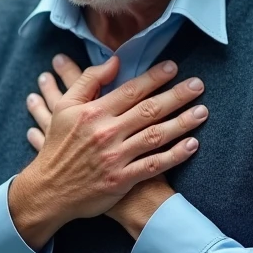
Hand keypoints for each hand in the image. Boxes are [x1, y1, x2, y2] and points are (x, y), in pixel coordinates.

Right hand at [8, 54, 206, 248]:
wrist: (49, 190)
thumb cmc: (59, 146)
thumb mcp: (64, 108)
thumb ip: (88, 82)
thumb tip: (114, 62)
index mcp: (94, 113)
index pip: (131, 90)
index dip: (154, 78)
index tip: (173, 67)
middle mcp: (107, 133)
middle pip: (149, 110)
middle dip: (176, 96)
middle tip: (198, 85)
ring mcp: (116, 157)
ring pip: (156, 136)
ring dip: (182, 123)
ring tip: (202, 111)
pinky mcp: (122, 180)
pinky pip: (153, 165)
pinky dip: (174, 155)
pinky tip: (192, 145)